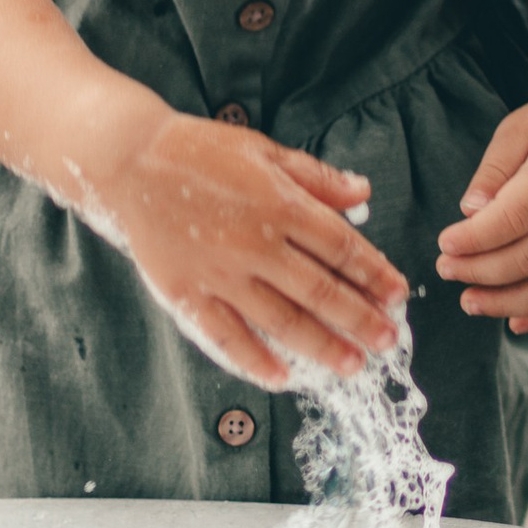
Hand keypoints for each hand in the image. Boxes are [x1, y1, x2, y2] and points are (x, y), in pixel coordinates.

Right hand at [99, 111, 408, 392]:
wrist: (129, 160)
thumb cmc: (200, 151)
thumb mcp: (264, 149)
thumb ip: (316, 177)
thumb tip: (364, 193)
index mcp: (280, 204)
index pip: (342, 248)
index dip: (375, 274)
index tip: (398, 296)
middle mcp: (255, 244)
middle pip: (320, 291)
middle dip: (360, 319)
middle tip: (387, 341)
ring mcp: (220, 273)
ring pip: (281, 320)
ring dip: (321, 346)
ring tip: (352, 364)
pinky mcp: (186, 293)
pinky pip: (225, 336)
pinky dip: (254, 361)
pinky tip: (281, 378)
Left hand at [435, 92, 527, 336]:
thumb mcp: (519, 127)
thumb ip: (493, 169)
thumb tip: (469, 211)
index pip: (514, 218)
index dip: (475, 239)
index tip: (445, 243)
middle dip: (481, 272)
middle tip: (446, 270)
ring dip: (508, 304)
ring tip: (469, 302)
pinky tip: (515, 323)